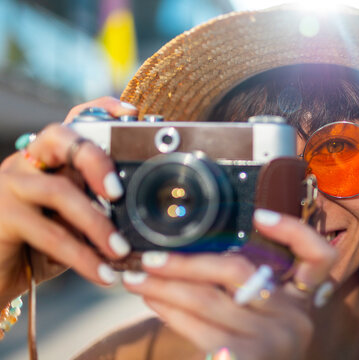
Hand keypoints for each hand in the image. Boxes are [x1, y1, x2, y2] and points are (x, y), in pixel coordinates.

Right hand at [0, 97, 136, 300]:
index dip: (101, 109)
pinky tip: (104, 274)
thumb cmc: (37, 249)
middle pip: (61, 137)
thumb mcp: (72, 226)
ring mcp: (9, 186)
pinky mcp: (1, 216)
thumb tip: (143, 218)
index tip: (131, 113)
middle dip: (95, 159)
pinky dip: (84, 257)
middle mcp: (27, 163)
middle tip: (118, 192)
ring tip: (120, 250)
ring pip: (59, 190)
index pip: (73, 122)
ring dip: (97, 224)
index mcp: (49, 160)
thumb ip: (97, 212)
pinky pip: (51, 234)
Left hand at [122, 209, 336, 359]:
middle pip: (238, 271)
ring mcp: (272, 339)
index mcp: (303, 302)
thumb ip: (248, 293)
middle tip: (151, 258)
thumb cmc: (255, 355)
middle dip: (188, 261)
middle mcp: (294, 318)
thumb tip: (198, 254)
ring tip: (138, 279)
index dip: (293, 230)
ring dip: (166, 285)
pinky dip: (170, 311)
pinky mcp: (245, 358)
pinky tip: (153, 302)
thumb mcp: (265, 324)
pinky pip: (196, 326)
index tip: (259, 215)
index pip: (319, 257)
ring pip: (207, 298)